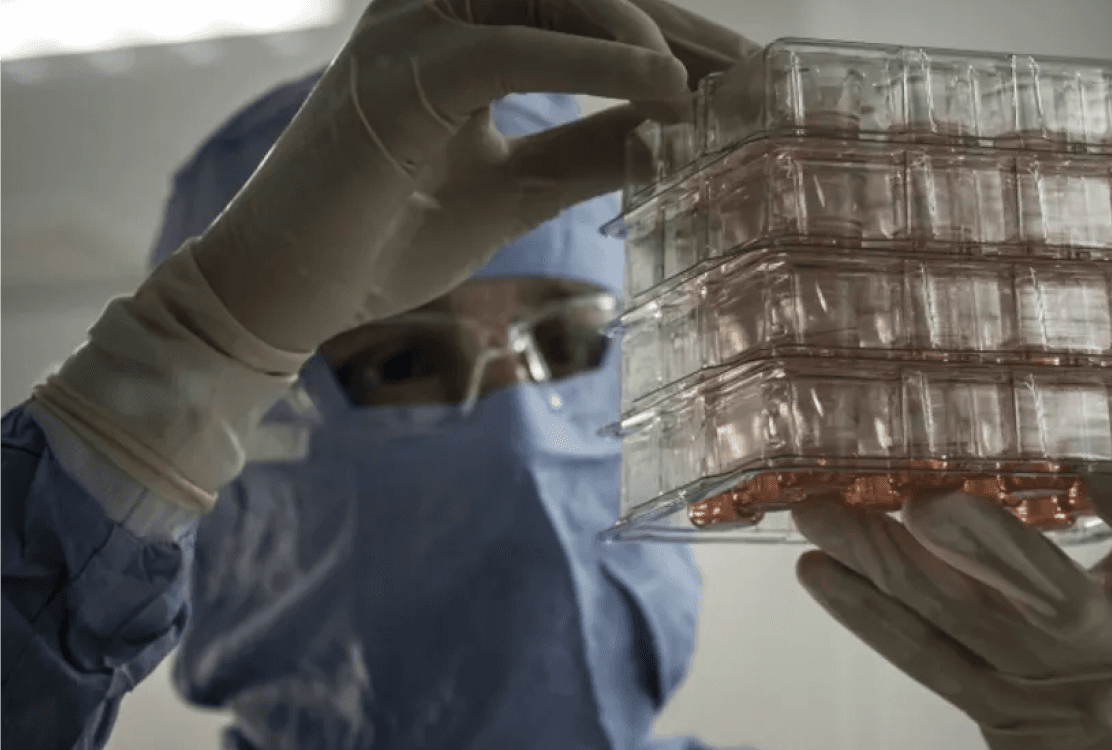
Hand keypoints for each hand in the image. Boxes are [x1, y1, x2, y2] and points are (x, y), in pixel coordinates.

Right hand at [193, 0, 757, 352]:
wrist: (285, 290)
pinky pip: (510, 46)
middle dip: (678, 30)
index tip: (748, 76)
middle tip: (758, 75)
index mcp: (465, 29)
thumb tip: (673, 130)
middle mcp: (437, 9)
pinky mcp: (398, 70)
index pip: (587, 14)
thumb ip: (589, 148)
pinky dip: (594, 63)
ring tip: (715, 87)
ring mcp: (412, 28)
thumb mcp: (517, 187)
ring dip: (644, 33)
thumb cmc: (387, 234)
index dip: (672, 39)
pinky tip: (663, 86)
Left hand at [791, 476, 1111, 749]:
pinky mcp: (990, 705)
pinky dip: (864, 612)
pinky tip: (817, 568)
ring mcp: (1046, 683)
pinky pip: (921, 658)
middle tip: (921, 494)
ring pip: (959, 622)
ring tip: (820, 510)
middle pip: (1051, 600)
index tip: (1097, 449)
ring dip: (883, 561)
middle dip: (981, 543)